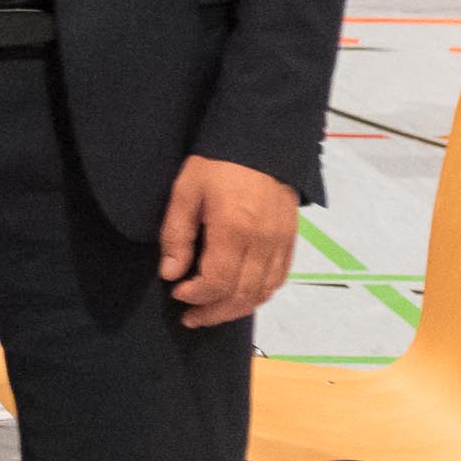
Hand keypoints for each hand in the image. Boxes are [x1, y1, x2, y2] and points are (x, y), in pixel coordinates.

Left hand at [160, 155, 297, 326]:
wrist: (261, 143)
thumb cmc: (218, 164)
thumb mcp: (185, 193)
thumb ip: (176, 235)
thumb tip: (170, 273)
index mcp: (234, 229)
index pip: (218, 281)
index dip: (196, 295)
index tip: (177, 292)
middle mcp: (263, 241)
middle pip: (243, 294)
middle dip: (214, 312)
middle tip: (190, 317)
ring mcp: (281, 242)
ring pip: (264, 292)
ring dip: (236, 309)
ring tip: (211, 311)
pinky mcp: (290, 239)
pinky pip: (279, 278)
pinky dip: (259, 294)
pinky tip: (239, 296)